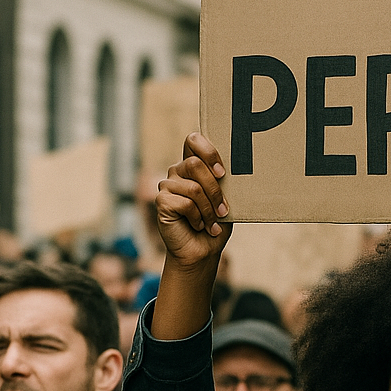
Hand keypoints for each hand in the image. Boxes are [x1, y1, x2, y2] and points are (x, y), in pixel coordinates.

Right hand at [156, 133, 230, 269]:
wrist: (202, 251)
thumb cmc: (215, 224)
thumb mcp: (225, 200)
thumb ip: (223, 182)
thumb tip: (229, 169)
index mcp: (193, 166)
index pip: (193, 140)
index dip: (208, 151)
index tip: (222, 172)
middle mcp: (178, 172)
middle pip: (195, 164)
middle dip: (215, 190)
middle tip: (223, 210)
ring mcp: (167, 185)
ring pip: (193, 187)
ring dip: (209, 209)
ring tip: (212, 223)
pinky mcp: (161, 201)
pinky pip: (185, 203)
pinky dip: (198, 218)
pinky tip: (198, 226)